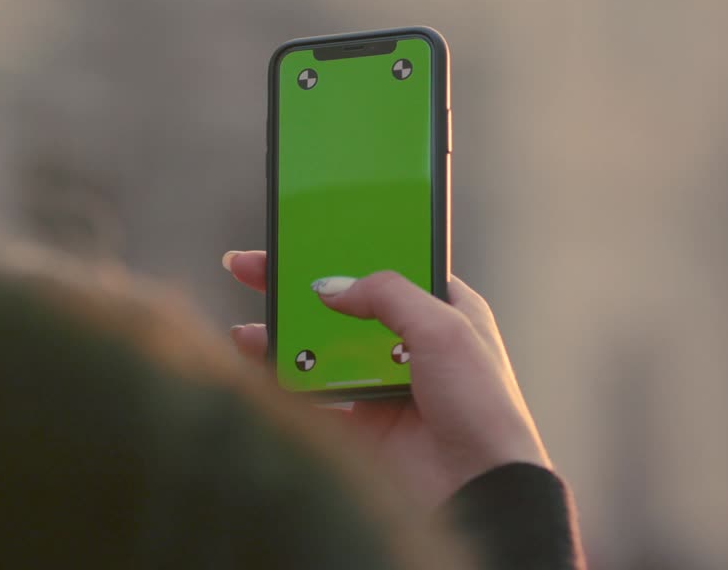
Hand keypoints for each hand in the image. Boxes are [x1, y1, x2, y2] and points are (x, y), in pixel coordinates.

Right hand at [222, 250, 551, 506]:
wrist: (480, 492)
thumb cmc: (483, 408)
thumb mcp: (443, 328)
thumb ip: (386, 294)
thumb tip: (329, 286)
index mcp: (444, 315)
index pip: (385, 269)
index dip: (344, 252)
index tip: (303, 235)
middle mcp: (412, 349)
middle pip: (342, 307)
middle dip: (296, 289)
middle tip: (250, 269)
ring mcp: (383, 388)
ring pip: (320, 351)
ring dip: (281, 338)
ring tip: (245, 330)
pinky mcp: (360, 428)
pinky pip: (311, 399)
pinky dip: (282, 385)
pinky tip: (257, 373)